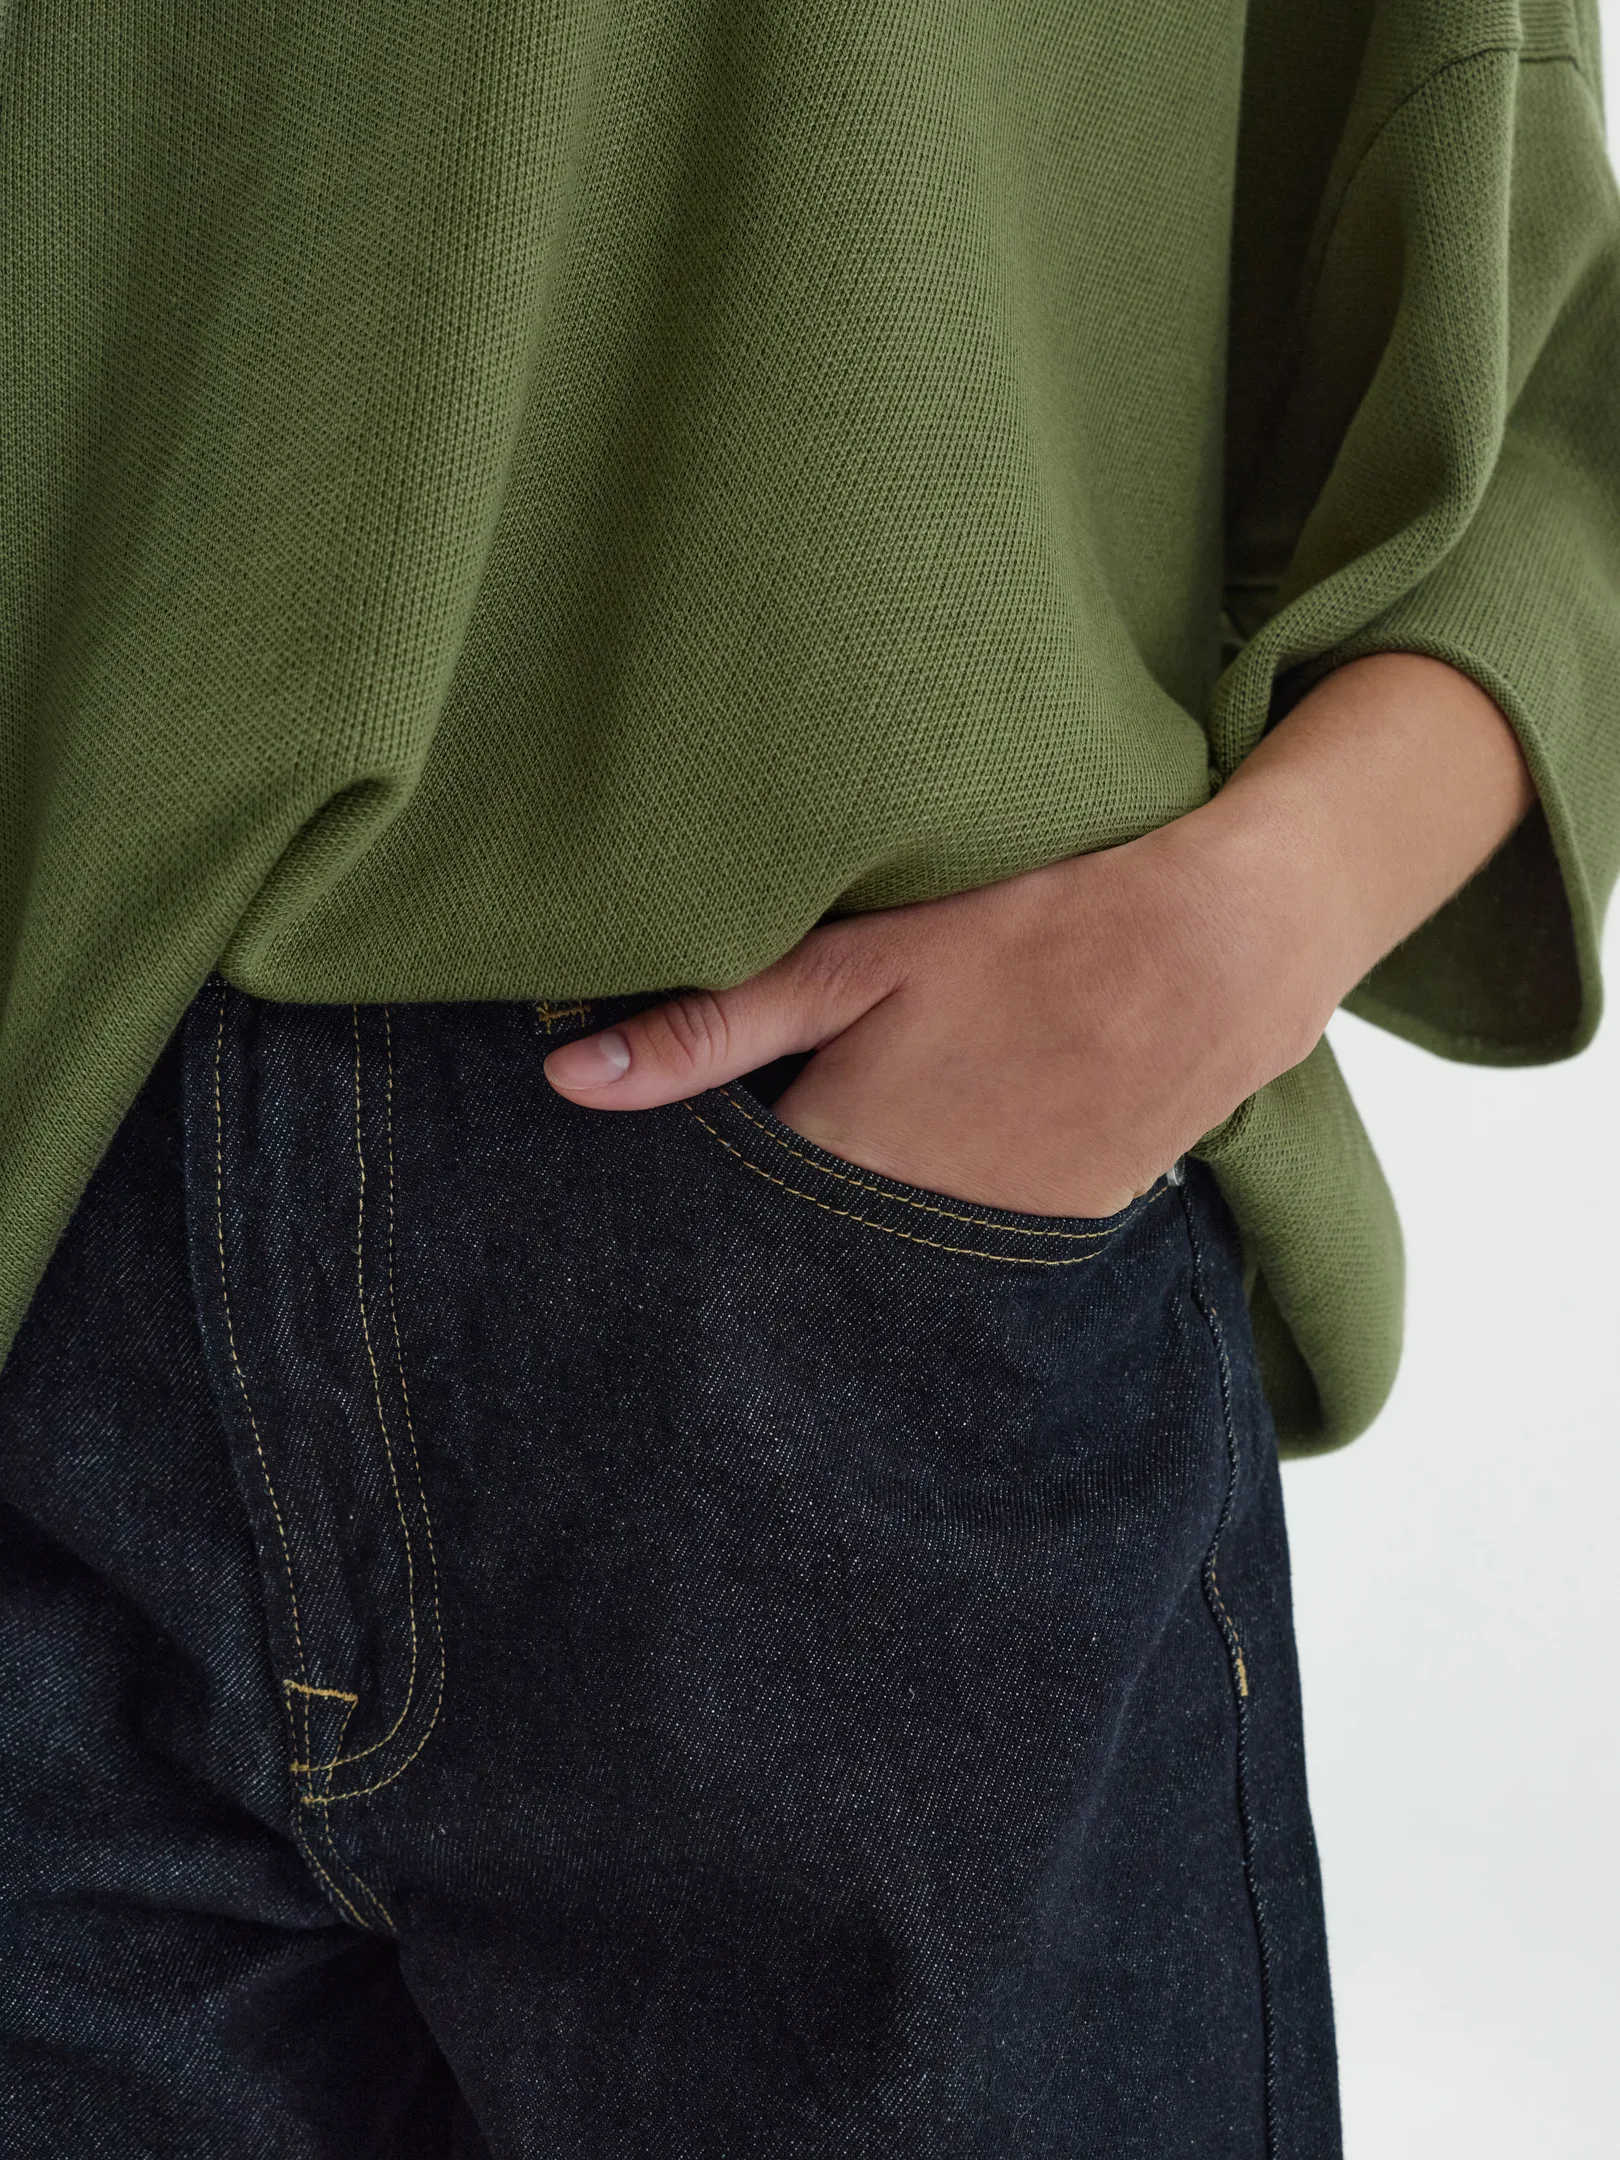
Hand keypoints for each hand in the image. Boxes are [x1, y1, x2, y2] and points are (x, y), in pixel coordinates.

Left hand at [543, 656, 1532, 1215]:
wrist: (1215, 958)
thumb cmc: (1028, 934)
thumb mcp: (857, 962)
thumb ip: (711, 1028)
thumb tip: (566, 1081)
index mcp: (842, 1157)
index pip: (723, 1217)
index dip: (690, 1194)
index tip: (654, 1186)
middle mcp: (908, 1231)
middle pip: (799, 1253)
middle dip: (765, 1224)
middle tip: (758, 1155)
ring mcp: (990, 1249)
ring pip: (882, 1262)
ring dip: (854, 1227)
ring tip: (860, 1153)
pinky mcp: (1054, 1242)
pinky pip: (960, 1256)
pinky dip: (934, 1221)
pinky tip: (947, 1154)